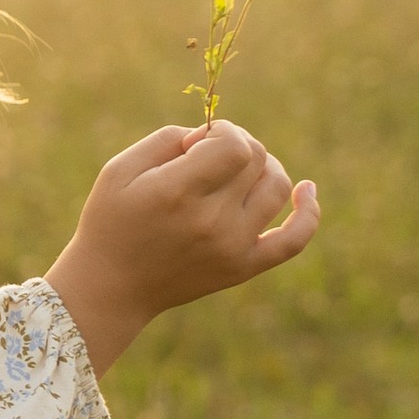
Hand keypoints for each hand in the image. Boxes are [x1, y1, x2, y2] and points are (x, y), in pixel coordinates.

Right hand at [43, 121, 319, 375]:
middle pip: (257, 160)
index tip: (199, 141)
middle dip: (237, 145)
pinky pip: (294, 240)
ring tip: (238, 171)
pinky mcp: (244, 268)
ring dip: (265, 168)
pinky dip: (308, 214)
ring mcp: (233, 248)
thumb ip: (169, 138)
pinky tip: (307, 191)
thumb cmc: (110, 220)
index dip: (223, 131)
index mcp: (177, 194)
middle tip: (208, 156)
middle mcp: (211, 222)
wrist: (111, 287)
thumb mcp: (120, 169)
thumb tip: (213, 135)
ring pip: (278, 187)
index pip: (235, 145)